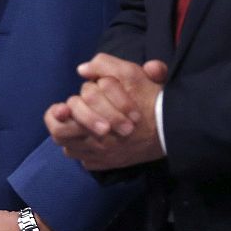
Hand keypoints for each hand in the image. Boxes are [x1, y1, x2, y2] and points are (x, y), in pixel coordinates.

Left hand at [45, 55, 167, 170]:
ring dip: (70, 136)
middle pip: (60, 134)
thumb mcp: (131, 74)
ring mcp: (101, 156)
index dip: (57, 111)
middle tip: (69, 114)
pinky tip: (90, 141)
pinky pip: (85, 162)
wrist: (173, 130)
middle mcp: (95, 141)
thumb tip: (83, 69)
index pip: (62, 115)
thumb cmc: (150, 100)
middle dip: (63, 122)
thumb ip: (104, 65)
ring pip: (69, 148)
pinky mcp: (108, 164)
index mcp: (96, 119)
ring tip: (76, 127)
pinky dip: (83, 152)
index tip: (63, 107)